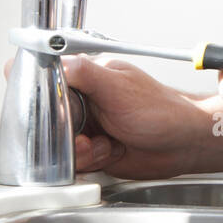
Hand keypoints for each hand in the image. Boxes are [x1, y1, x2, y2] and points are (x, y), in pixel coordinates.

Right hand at [2, 54, 210, 177]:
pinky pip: (72, 162)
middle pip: (44, 118)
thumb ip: (83, 73)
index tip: (48, 109)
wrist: (182, 143)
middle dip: (60, 132)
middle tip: (83, 134)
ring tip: (104, 143)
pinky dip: (89, 160)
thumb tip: (52, 60)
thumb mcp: (118, 87)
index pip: (45, 79)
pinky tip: (110, 152)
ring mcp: (87, 126)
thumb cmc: (161, 110)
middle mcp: (83, 101)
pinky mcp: (91, 150)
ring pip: (56, 144)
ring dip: (79, 150)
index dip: (39, 95)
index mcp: (87, 77)